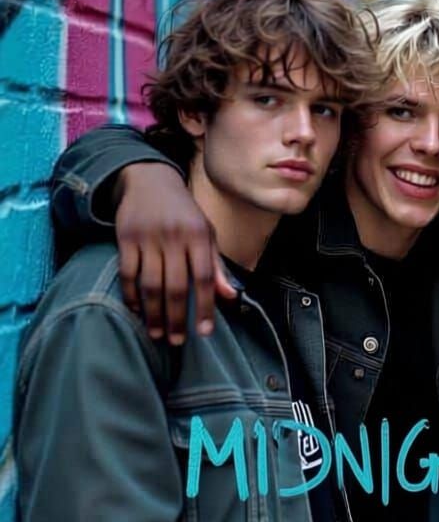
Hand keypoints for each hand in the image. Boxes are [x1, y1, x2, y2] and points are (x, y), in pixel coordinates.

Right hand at [114, 164, 235, 342]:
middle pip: (175, 286)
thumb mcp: (207, 233)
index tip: (204, 332)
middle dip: (176, 318)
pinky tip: (137, 311)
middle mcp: (175, 237)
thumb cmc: (185, 214)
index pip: (204, 278)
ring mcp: (148, 238)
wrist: (150, 180)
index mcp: (199, 236)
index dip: (205, 306)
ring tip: (156, 334)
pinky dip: (131, 296)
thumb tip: (230, 296)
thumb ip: (216, 266)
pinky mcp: (125, 238)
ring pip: (150, 284)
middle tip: (176, 341)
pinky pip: (127, 274)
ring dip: (153, 313)